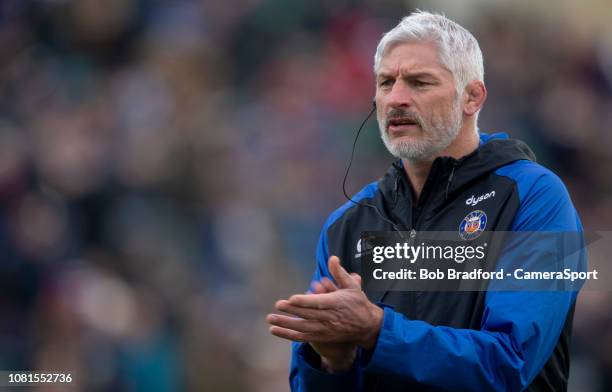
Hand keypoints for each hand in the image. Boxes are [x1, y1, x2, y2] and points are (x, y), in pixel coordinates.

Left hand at [267, 256, 382, 370]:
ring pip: (302, 328)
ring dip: (286, 324)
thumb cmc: (357, 303)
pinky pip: (303, 337)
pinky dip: (288, 335)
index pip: (318, 303)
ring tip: (270, 319)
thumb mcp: (352, 286)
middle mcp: (330, 318)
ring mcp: (325, 329)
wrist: (367, 327)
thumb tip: (332, 258)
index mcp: (336, 303)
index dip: (304, 301)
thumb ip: (340, 273)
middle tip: (278, 305)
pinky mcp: (321, 337)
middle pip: (308, 315)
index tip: (291, 298)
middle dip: (292, 311)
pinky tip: (275, 330)